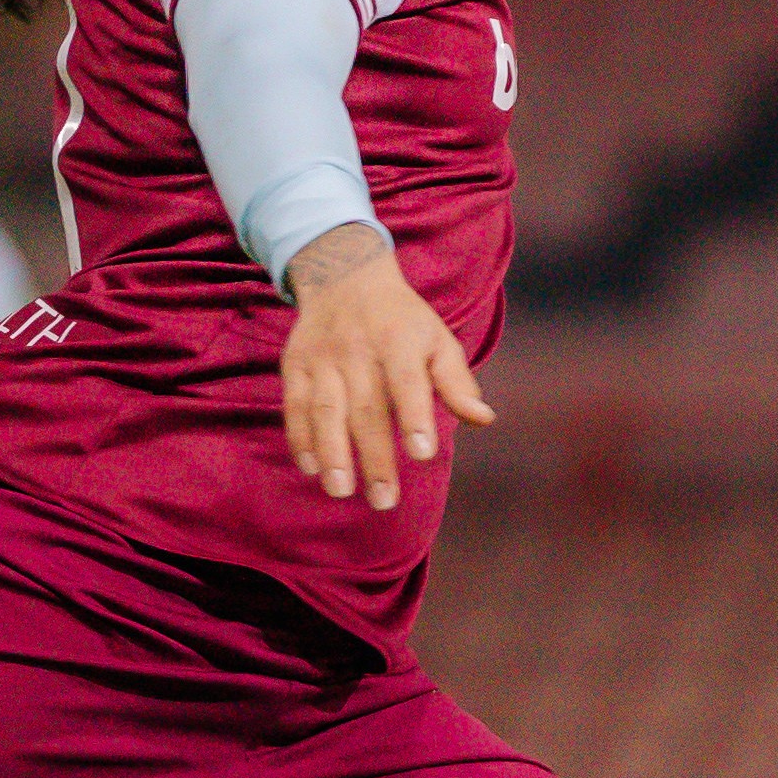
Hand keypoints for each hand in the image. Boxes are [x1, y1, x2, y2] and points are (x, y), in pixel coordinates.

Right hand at [277, 226, 491, 511]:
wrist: (344, 277)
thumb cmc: (402, 320)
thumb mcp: (438, 339)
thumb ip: (457, 382)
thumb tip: (483, 419)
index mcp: (399, 339)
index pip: (406, 381)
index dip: (414, 417)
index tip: (423, 455)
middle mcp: (358, 349)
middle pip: (365, 408)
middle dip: (374, 457)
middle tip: (384, 500)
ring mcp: (322, 358)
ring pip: (324, 410)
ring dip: (332, 453)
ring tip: (341, 491)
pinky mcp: (295, 366)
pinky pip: (294, 406)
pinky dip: (301, 439)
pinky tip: (312, 469)